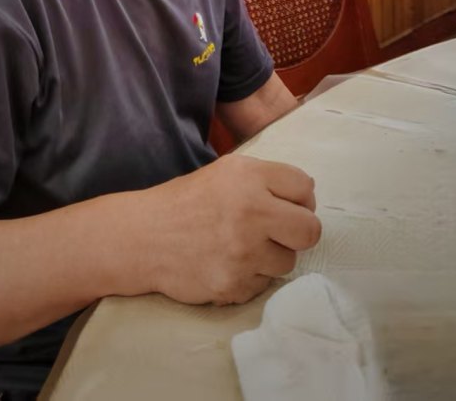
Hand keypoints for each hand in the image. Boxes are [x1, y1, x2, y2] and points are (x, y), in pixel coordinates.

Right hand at [144, 154, 320, 305]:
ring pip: (288, 262)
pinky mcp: (234, 284)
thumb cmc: (187, 201)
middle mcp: (250, 211)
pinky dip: (250, 277)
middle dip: (298, 232)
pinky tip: (227, 263)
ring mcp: (243, 252)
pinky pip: (264, 284)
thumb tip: (309, 194)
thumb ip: (266, 178)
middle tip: (277, 232)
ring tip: (242, 247)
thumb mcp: (225, 172)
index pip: (305, 187)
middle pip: (310, 230)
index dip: (300, 198)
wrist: (144, 236)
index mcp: (248, 176)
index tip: (285, 205)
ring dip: (271, 257)